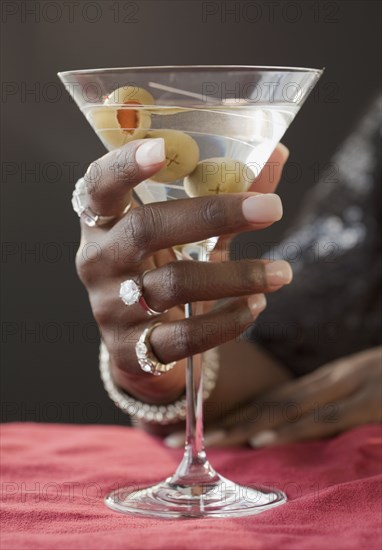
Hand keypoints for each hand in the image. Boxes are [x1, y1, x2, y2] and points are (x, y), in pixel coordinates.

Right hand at [75, 138, 290, 402]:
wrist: (141, 342)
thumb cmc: (164, 269)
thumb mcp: (187, 232)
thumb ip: (224, 194)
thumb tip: (276, 152)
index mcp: (103, 221)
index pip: (100, 186)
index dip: (125, 166)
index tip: (160, 149)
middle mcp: (98, 261)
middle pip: (145, 230)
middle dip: (212, 215)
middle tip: (271, 208)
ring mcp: (110, 308)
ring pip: (172, 285)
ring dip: (236, 276)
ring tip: (281, 273)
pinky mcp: (132, 350)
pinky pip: (182, 336)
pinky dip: (226, 321)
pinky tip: (255, 307)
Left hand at [201, 347, 381, 446]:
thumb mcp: (367, 387)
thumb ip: (336, 403)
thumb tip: (302, 423)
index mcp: (327, 379)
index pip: (273, 397)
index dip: (238, 412)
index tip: (205, 427)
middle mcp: (329, 380)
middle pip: (269, 402)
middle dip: (228, 421)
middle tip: (189, 435)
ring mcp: (345, 387)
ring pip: (283, 408)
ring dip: (243, 425)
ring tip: (210, 440)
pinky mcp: (365, 403)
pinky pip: (321, 418)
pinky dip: (287, 430)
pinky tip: (259, 440)